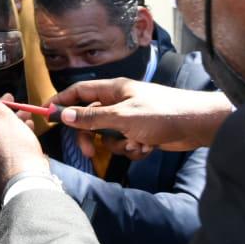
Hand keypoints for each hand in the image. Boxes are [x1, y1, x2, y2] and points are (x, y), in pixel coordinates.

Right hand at [50, 79, 233, 156]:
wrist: (197, 125)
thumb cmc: (162, 112)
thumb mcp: (123, 116)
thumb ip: (93, 117)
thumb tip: (66, 115)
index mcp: (114, 90)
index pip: (79, 91)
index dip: (62, 101)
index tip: (47, 114)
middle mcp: (120, 103)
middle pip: (90, 118)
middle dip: (92, 137)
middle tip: (90, 153)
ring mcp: (131, 119)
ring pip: (110, 137)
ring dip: (121, 146)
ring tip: (138, 143)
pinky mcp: (142, 133)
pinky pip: (126, 145)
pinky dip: (135, 149)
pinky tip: (149, 146)